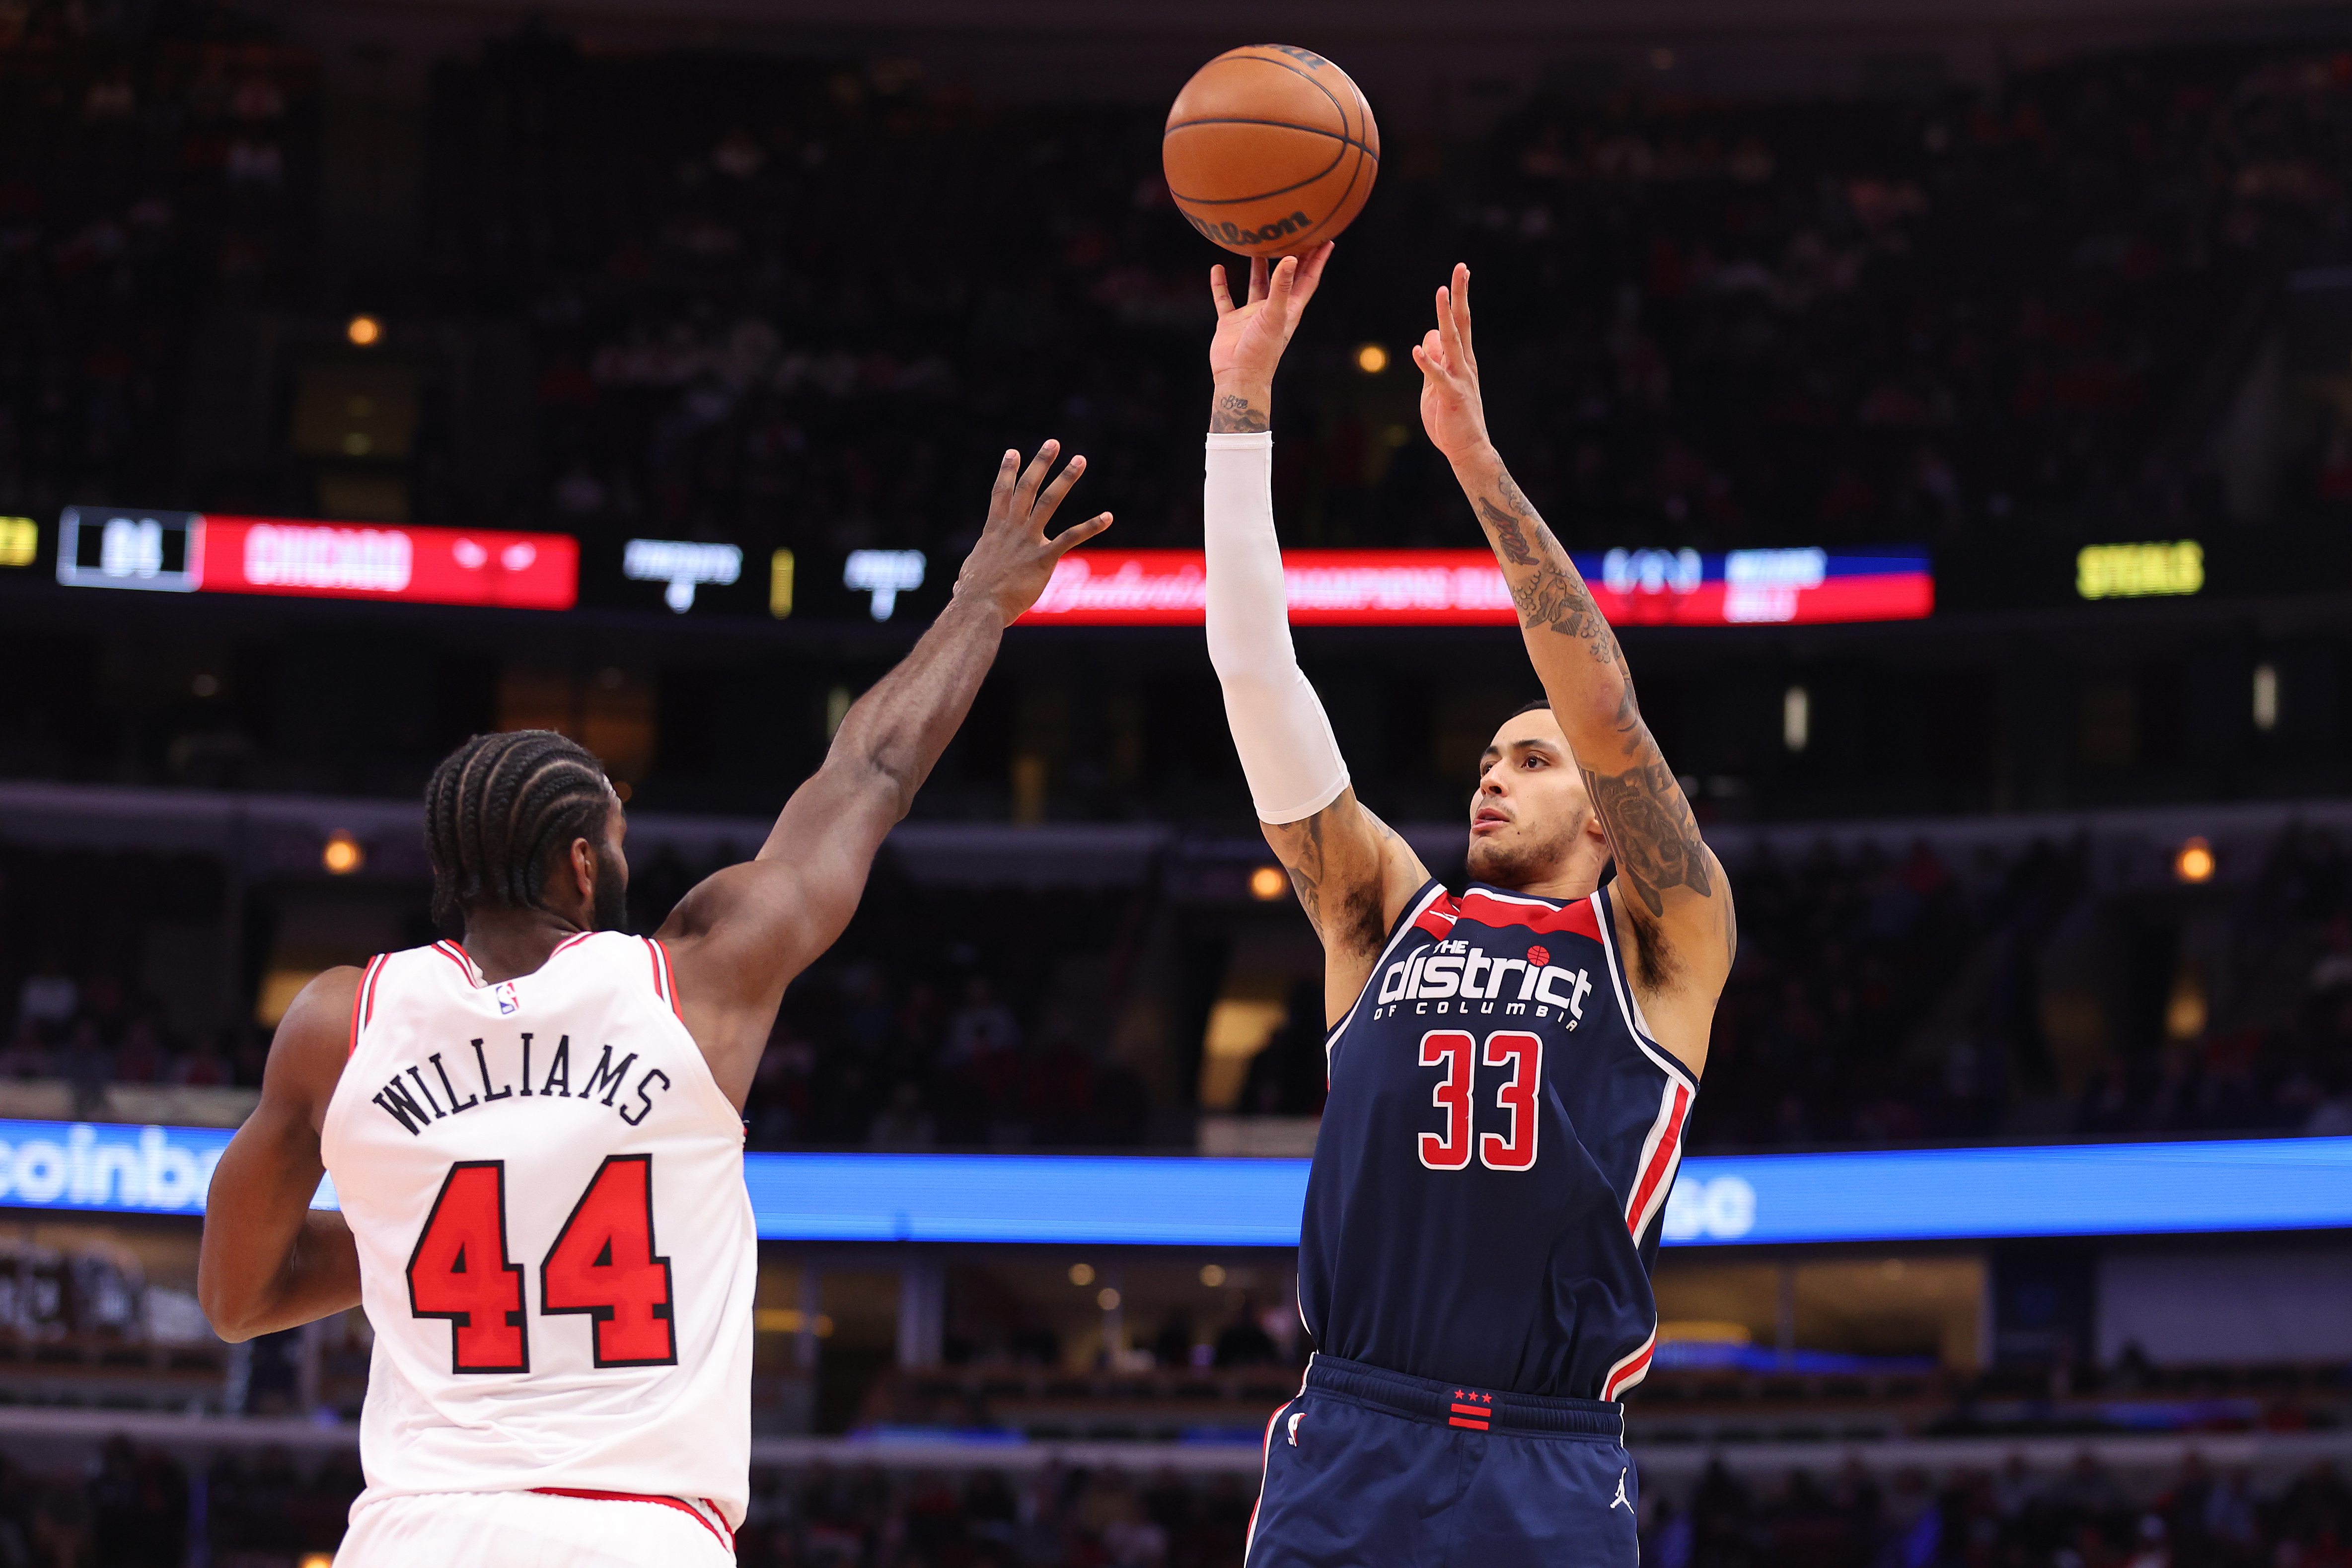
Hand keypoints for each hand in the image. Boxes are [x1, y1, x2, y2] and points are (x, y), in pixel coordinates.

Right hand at [951, 441, 1112, 625]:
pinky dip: (1091, 526)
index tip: (1013, 452)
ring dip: (1065, 479)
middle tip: (1053, 443)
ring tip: (1080, 460)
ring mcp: (1028, 541)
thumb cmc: (972, 597)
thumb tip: (960, 584)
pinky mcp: (1044, 558)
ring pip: (1048, 502)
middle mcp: (1012, 529)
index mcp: (994, 531)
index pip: (1001, 494)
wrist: (979, 607)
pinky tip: (1108, 516)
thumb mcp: (968, 576)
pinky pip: (1071, 537)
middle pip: (1027, 488)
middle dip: (1041, 463)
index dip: (1007, 471)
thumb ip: (972, 573)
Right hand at [1207, 242, 1334, 427]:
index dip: (1317, 260)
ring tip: (1256, 243)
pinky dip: (1220, 284)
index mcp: (1289, 309)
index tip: (1325, 240)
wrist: (1238, 377)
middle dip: (1290, 256)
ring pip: (1256, 283)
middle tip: (1292, 232)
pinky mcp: (1231, 321)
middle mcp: (1272, 308)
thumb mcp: (1274, 315)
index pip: (1308, 279)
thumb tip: (1290, 259)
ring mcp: (1251, 315)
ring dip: (1257, 265)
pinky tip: (1217, 268)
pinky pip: (1225, 298)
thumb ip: (1281, 287)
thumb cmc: (1262, 351)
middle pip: (1284, 277)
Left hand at [1412, 263, 1494, 466]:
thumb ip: (1433, 361)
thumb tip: (1427, 336)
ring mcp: (1459, 378)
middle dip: (1460, 294)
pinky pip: (1437, 376)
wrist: (1467, 449)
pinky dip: (1427, 362)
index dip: (1459, 298)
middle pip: (1462, 322)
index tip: (1461, 272)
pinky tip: (1417, 349)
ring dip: (1444, 315)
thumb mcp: (1436, 385)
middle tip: (1461, 267)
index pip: (1461, 323)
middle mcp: (1464, 364)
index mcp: (1462, 360)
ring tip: (1440, 291)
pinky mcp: (1451, 395)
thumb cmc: (1452, 418)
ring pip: (1452, 341)